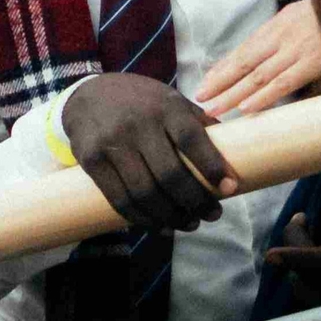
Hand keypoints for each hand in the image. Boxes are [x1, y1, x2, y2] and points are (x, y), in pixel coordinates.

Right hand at [61, 74, 241, 231]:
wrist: (87, 95)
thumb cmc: (140, 100)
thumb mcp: (170, 99)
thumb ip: (197, 123)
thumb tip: (233, 151)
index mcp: (165, 106)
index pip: (192, 140)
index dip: (213, 167)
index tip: (230, 189)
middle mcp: (138, 124)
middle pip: (170, 175)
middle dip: (196, 202)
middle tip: (212, 214)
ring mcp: (112, 144)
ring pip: (145, 193)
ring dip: (171, 217)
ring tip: (189, 223)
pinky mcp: (92, 161)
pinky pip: (120, 200)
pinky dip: (143, 219)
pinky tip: (159, 225)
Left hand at [196, 0, 320, 115]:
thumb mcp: (295, 18)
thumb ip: (275, 37)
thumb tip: (253, 57)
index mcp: (275, 27)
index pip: (242, 51)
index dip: (221, 69)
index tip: (204, 85)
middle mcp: (280, 38)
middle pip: (243, 64)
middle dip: (220, 84)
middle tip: (201, 100)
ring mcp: (296, 51)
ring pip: (258, 76)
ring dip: (234, 94)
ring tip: (216, 109)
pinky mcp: (313, 64)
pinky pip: (284, 82)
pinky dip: (265, 96)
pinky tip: (247, 107)